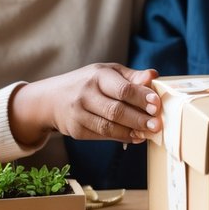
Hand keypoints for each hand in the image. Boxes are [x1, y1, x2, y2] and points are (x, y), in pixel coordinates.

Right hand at [10, 63, 160, 145]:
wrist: (51, 99)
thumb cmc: (87, 83)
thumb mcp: (107, 72)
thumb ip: (131, 77)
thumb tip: (153, 76)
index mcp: (97, 76)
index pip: (122, 89)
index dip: (141, 97)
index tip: (157, 104)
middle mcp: (86, 94)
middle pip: (116, 110)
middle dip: (139, 119)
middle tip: (157, 125)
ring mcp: (79, 113)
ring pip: (109, 126)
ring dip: (131, 131)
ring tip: (148, 133)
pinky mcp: (76, 130)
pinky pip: (102, 136)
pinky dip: (121, 137)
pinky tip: (134, 137)